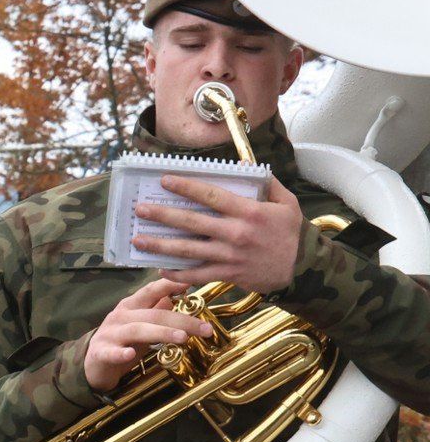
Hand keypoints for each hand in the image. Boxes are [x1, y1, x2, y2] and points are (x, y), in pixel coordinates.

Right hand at [83, 279, 211, 392]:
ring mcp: (110, 334)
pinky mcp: (101, 352)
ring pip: (138, 330)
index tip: (190, 282)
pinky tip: (130, 354)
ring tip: (182, 337)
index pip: (151, 291)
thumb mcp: (142, 323)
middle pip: (153, 314)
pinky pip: (111, 352)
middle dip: (181, 320)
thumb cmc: (122, 341)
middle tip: (205, 329)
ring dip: (161, 332)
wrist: (94, 364)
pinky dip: (120, 353)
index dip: (169, 285)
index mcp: (131, 306)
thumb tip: (179, 294)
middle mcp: (120, 316)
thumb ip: (157, 309)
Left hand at [132, 175, 304, 292]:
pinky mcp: (228, 274)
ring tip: (138, 239)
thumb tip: (245, 166)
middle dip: (162, 215)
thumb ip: (268, 184)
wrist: (302, 269)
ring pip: (188, 250)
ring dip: (160, 245)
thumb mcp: (287, 203)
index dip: (186, 187)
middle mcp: (235, 233)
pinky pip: (197, 274)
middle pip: (192, 222)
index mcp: (249, 212)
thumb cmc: (292, 234)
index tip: (164, 180)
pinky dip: (177, 273)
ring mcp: (229, 256)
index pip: (211, 196)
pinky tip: (159, 267)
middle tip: (141, 209)